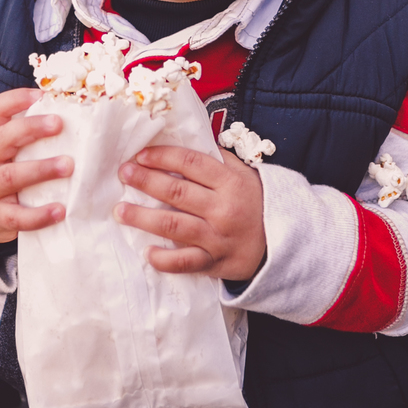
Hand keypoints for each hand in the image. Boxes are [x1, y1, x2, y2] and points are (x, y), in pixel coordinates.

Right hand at [0, 90, 72, 242]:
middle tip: (59, 124)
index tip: (41, 94)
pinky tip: (61, 210)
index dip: (15, 100)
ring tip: (68, 166)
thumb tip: (72, 113)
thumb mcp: (5, 151)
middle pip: (2, 139)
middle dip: (30, 129)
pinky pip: (17, 217)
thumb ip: (27, 136)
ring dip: (40, 169)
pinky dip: (39, 215)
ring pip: (11, 176)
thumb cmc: (1, 173)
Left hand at [115, 144, 265, 281]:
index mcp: (231, 183)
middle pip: (176, 193)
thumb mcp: (247, 175)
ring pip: (174, 226)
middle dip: (145, 181)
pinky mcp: (216, 262)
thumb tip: (186, 145)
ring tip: (120, 211)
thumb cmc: (259, 204)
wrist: (287, 243)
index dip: (163, 157)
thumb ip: (219, 161)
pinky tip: (147, 253)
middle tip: (123, 174)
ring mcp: (218, 238)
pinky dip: (165, 259)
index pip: (191, 164)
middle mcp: (223, 209)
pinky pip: (186, 262)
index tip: (140, 155)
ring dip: (143, 218)